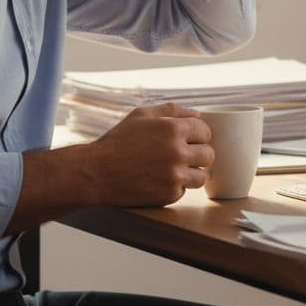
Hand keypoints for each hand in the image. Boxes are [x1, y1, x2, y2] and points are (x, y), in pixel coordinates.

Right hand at [84, 102, 213, 206]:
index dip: (198, 134)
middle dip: (198, 154)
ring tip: (173, 169)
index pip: (205, 131)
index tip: (189, 139)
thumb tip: (198, 114)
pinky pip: (184, 190)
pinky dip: (175, 186)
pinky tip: (159, 180)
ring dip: (192, 172)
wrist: (96, 172)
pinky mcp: (169, 195)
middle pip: (208, 154)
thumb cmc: (118, 141)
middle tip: (182, 155)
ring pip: (202, 176)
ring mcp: (175, 176)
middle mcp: (178, 152)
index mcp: (173, 129)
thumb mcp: (141, 115)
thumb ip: (172, 111)